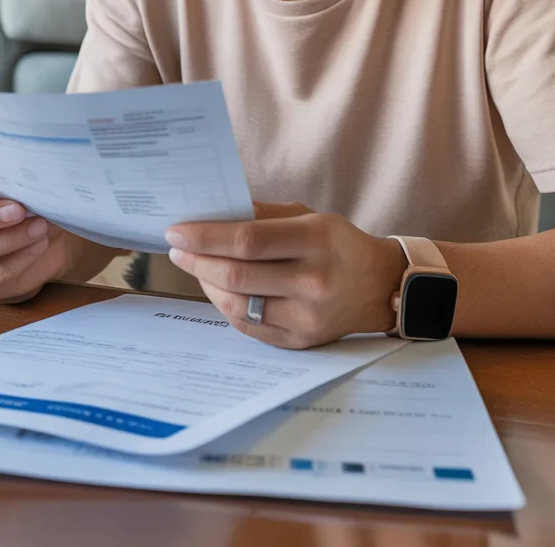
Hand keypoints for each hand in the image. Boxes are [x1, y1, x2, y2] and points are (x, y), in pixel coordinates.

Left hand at [165, 203, 407, 348]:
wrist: (379, 287)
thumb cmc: (336, 243)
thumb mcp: (307, 215)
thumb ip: (261, 214)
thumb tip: (212, 212)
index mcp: (315, 241)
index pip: (247, 241)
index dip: (205, 237)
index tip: (176, 231)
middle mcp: (312, 283)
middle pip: (236, 275)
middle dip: (197, 260)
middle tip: (177, 248)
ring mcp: (306, 318)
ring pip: (236, 305)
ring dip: (205, 283)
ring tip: (193, 265)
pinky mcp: (299, 342)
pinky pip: (247, 326)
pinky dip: (224, 305)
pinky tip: (214, 287)